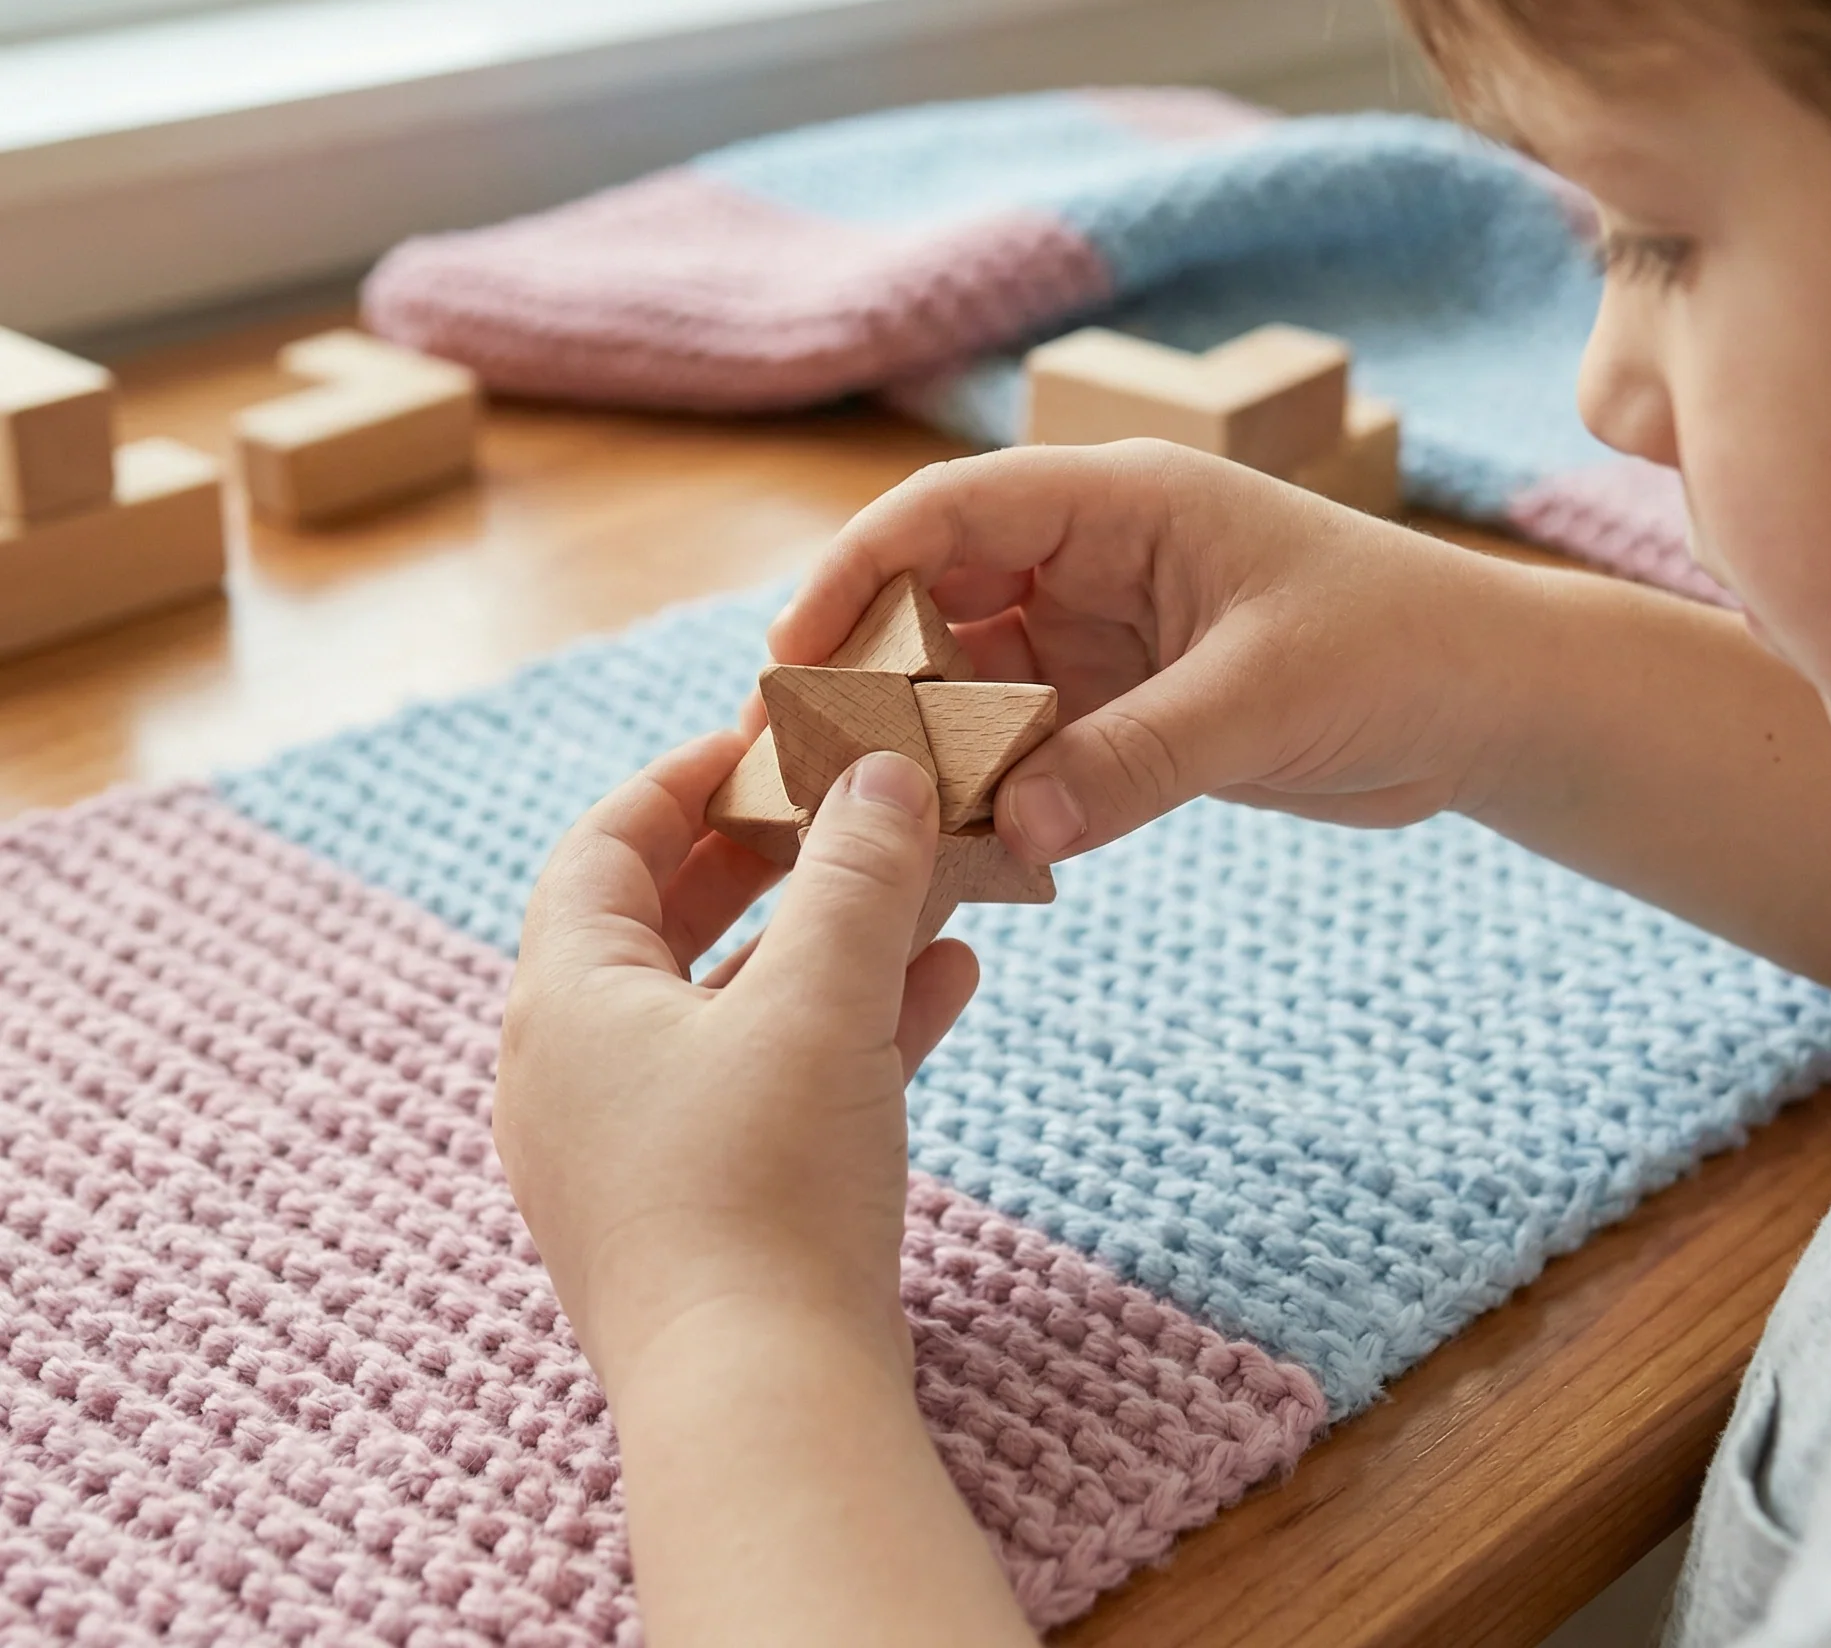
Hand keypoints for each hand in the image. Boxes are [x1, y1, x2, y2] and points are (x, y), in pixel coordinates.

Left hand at [495, 733, 977, 1398]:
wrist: (764, 1406)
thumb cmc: (764, 1187)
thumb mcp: (820, 1001)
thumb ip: (857, 875)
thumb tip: (885, 771)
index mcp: (567, 1004)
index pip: (602, 847)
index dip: (683, 781)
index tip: (764, 742)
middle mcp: (578, 1072)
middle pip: (666, 923)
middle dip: (768, 858)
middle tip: (844, 805)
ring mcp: (635, 1150)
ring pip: (733, 1006)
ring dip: (826, 941)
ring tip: (921, 887)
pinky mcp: (700, 1211)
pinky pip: (769, 1084)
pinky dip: (844, 1028)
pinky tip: (944, 987)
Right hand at [770, 441, 1516, 864]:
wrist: (1489, 705)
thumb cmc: (1402, 649)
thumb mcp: (1263, 698)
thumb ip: (1133, 761)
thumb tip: (1009, 831)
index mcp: (1122, 501)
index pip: (951, 511)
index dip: (859, 570)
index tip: (793, 653)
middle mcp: (1094, 558)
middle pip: (938, 598)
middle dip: (869, 670)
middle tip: (801, 758)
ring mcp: (1103, 636)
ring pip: (972, 681)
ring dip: (923, 741)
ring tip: (860, 816)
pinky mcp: (1122, 707)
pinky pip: (1024, 744)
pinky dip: (988, 788)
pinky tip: (955, 845)